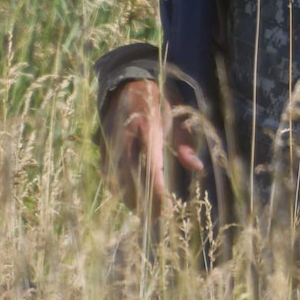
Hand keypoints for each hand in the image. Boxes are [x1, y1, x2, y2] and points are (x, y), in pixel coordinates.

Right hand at [100, 78, 203, 214]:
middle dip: (144, 201)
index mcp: (147, 125)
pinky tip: (130, 198)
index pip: (151, 164)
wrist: (127, 81)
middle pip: (131, 177)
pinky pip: (108, 172)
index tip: (167, 207)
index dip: (157, 189)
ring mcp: (110, 141)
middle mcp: (125, 135)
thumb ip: (186, 142)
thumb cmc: (158, 99)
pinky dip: (118, 188)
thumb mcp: (179, 115)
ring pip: (116, 178)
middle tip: (158, 218)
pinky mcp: (102, 144)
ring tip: (145, 213)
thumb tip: (197, 167)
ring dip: (130, 198)